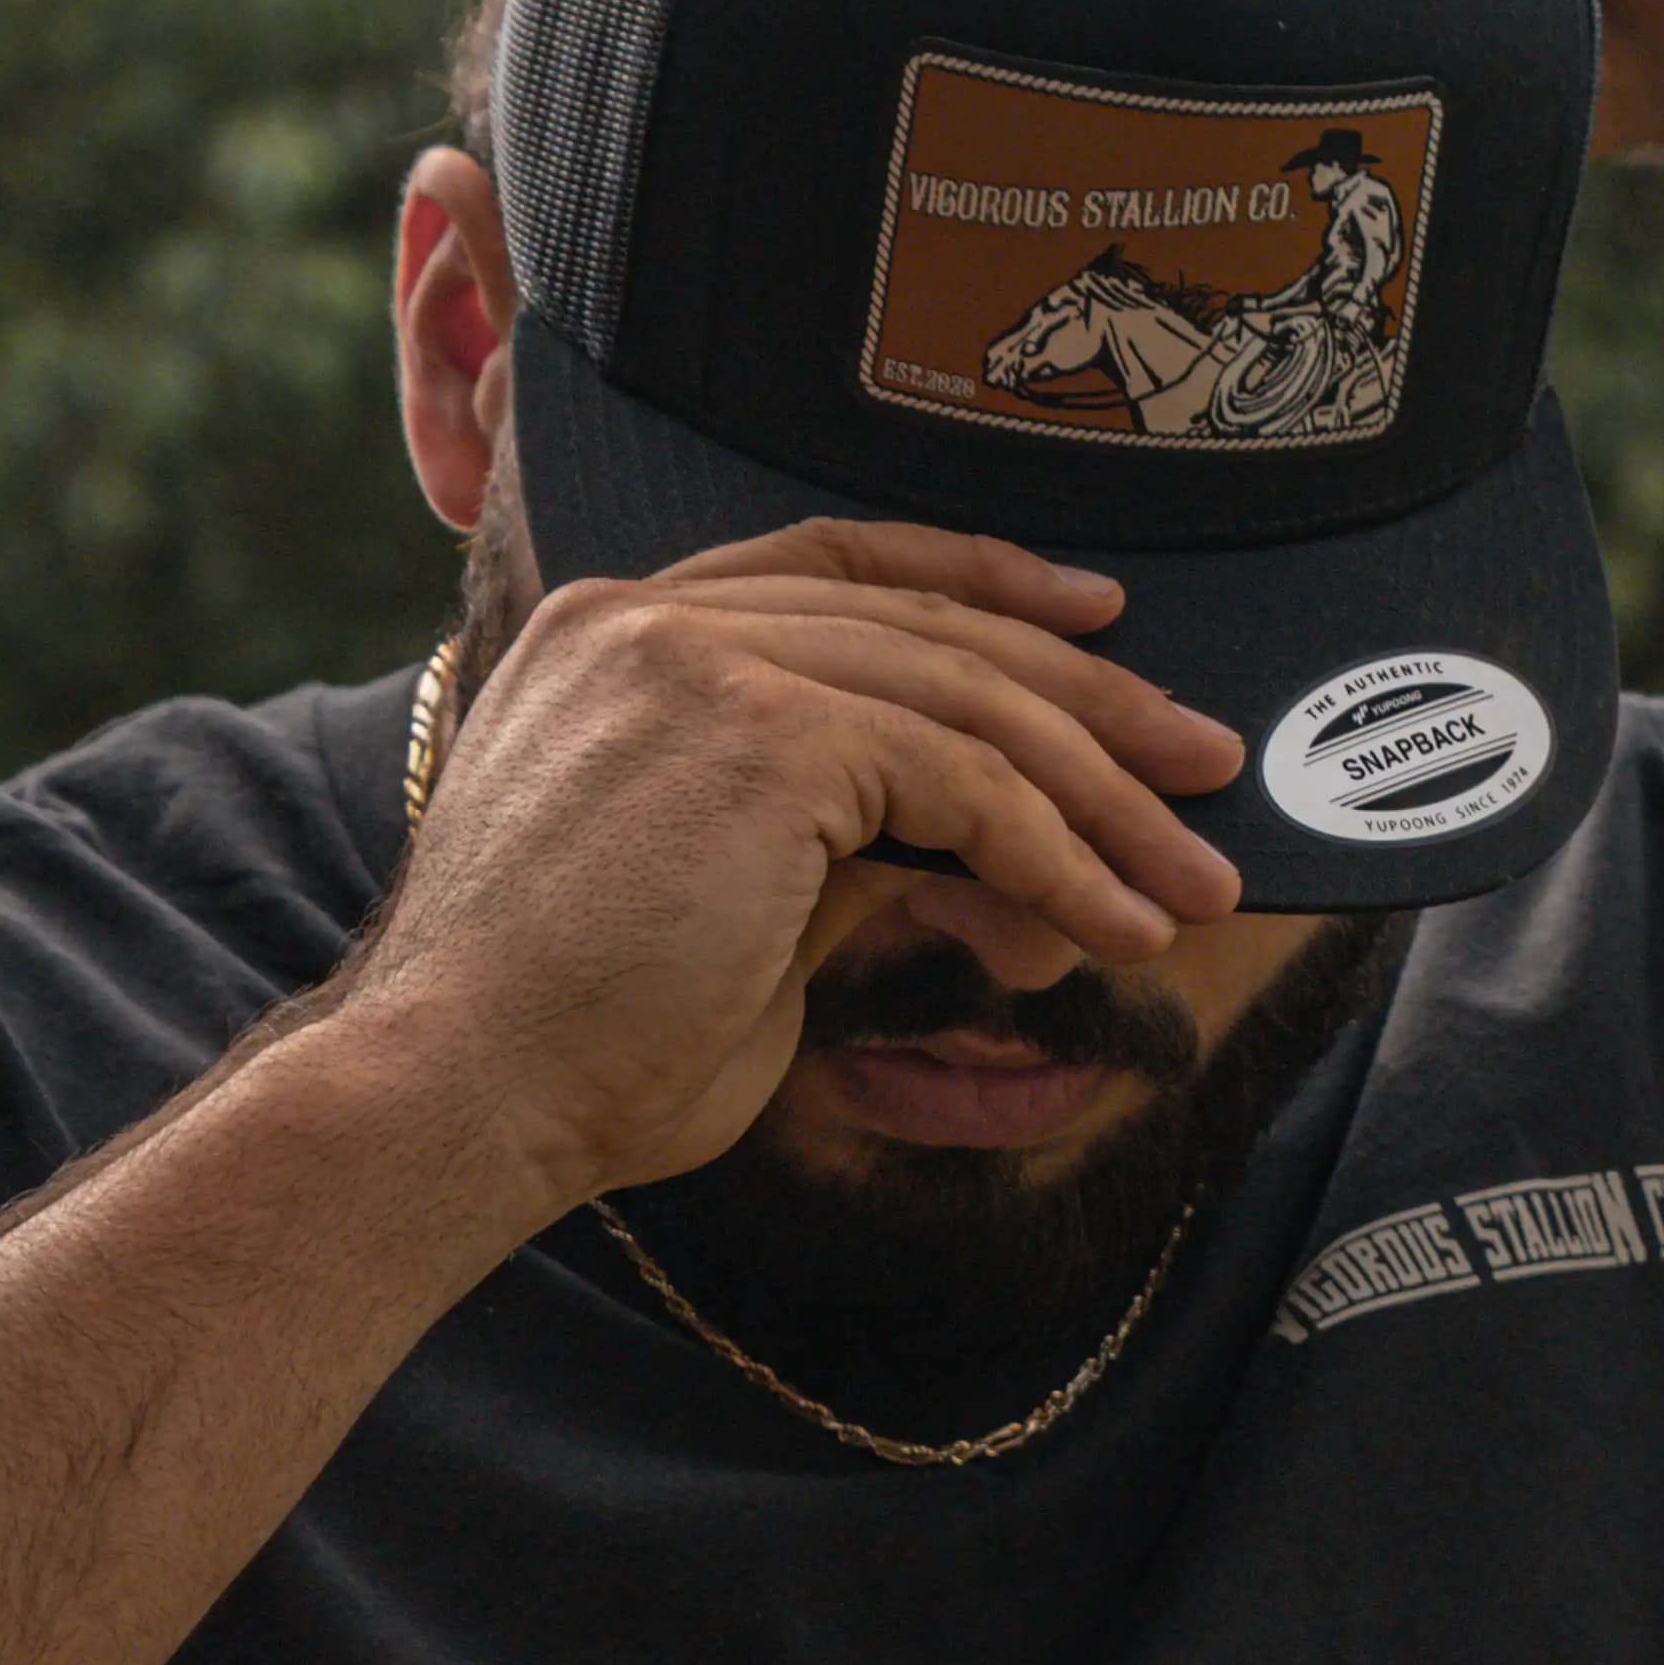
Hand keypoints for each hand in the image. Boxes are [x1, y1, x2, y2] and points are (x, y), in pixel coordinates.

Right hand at [338, 523, 1245, 1219]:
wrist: (461, 1096)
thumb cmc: (574, 1048)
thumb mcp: (725, 903)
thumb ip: (831, 837)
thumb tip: (975, 845)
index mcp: (621, 634)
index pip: (838, 568)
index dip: (980, 584)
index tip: (1095, 618)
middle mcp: (655, 619)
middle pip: (927, 622)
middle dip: (1087, 700)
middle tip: (1201, 761)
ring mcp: (701, 661)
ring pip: (965, 700)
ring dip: (1101, 800)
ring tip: (1193, 878)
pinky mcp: (761, 734)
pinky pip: (965, 785)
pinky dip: (1059, 858)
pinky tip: (1115, 924)